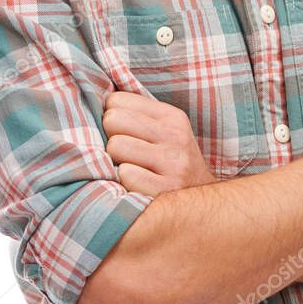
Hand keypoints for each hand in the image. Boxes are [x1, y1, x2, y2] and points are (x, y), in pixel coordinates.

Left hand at [102, 90, 217, 197]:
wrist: (204, 205)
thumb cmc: (173, 163)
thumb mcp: (166, 131)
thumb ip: (137, 114)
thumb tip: (98, 98)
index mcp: (171, 117)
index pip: (117, 100)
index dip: (112, 117)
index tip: (121, 131)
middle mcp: (175, 136)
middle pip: (112, 120)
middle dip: (110, 136)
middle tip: (122, 151)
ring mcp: (172, 164)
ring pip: (115, 146)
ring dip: (115, 160)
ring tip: (129, 167)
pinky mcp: (165, 190)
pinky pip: (125, 175)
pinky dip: (124, 182)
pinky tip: (137, 184)